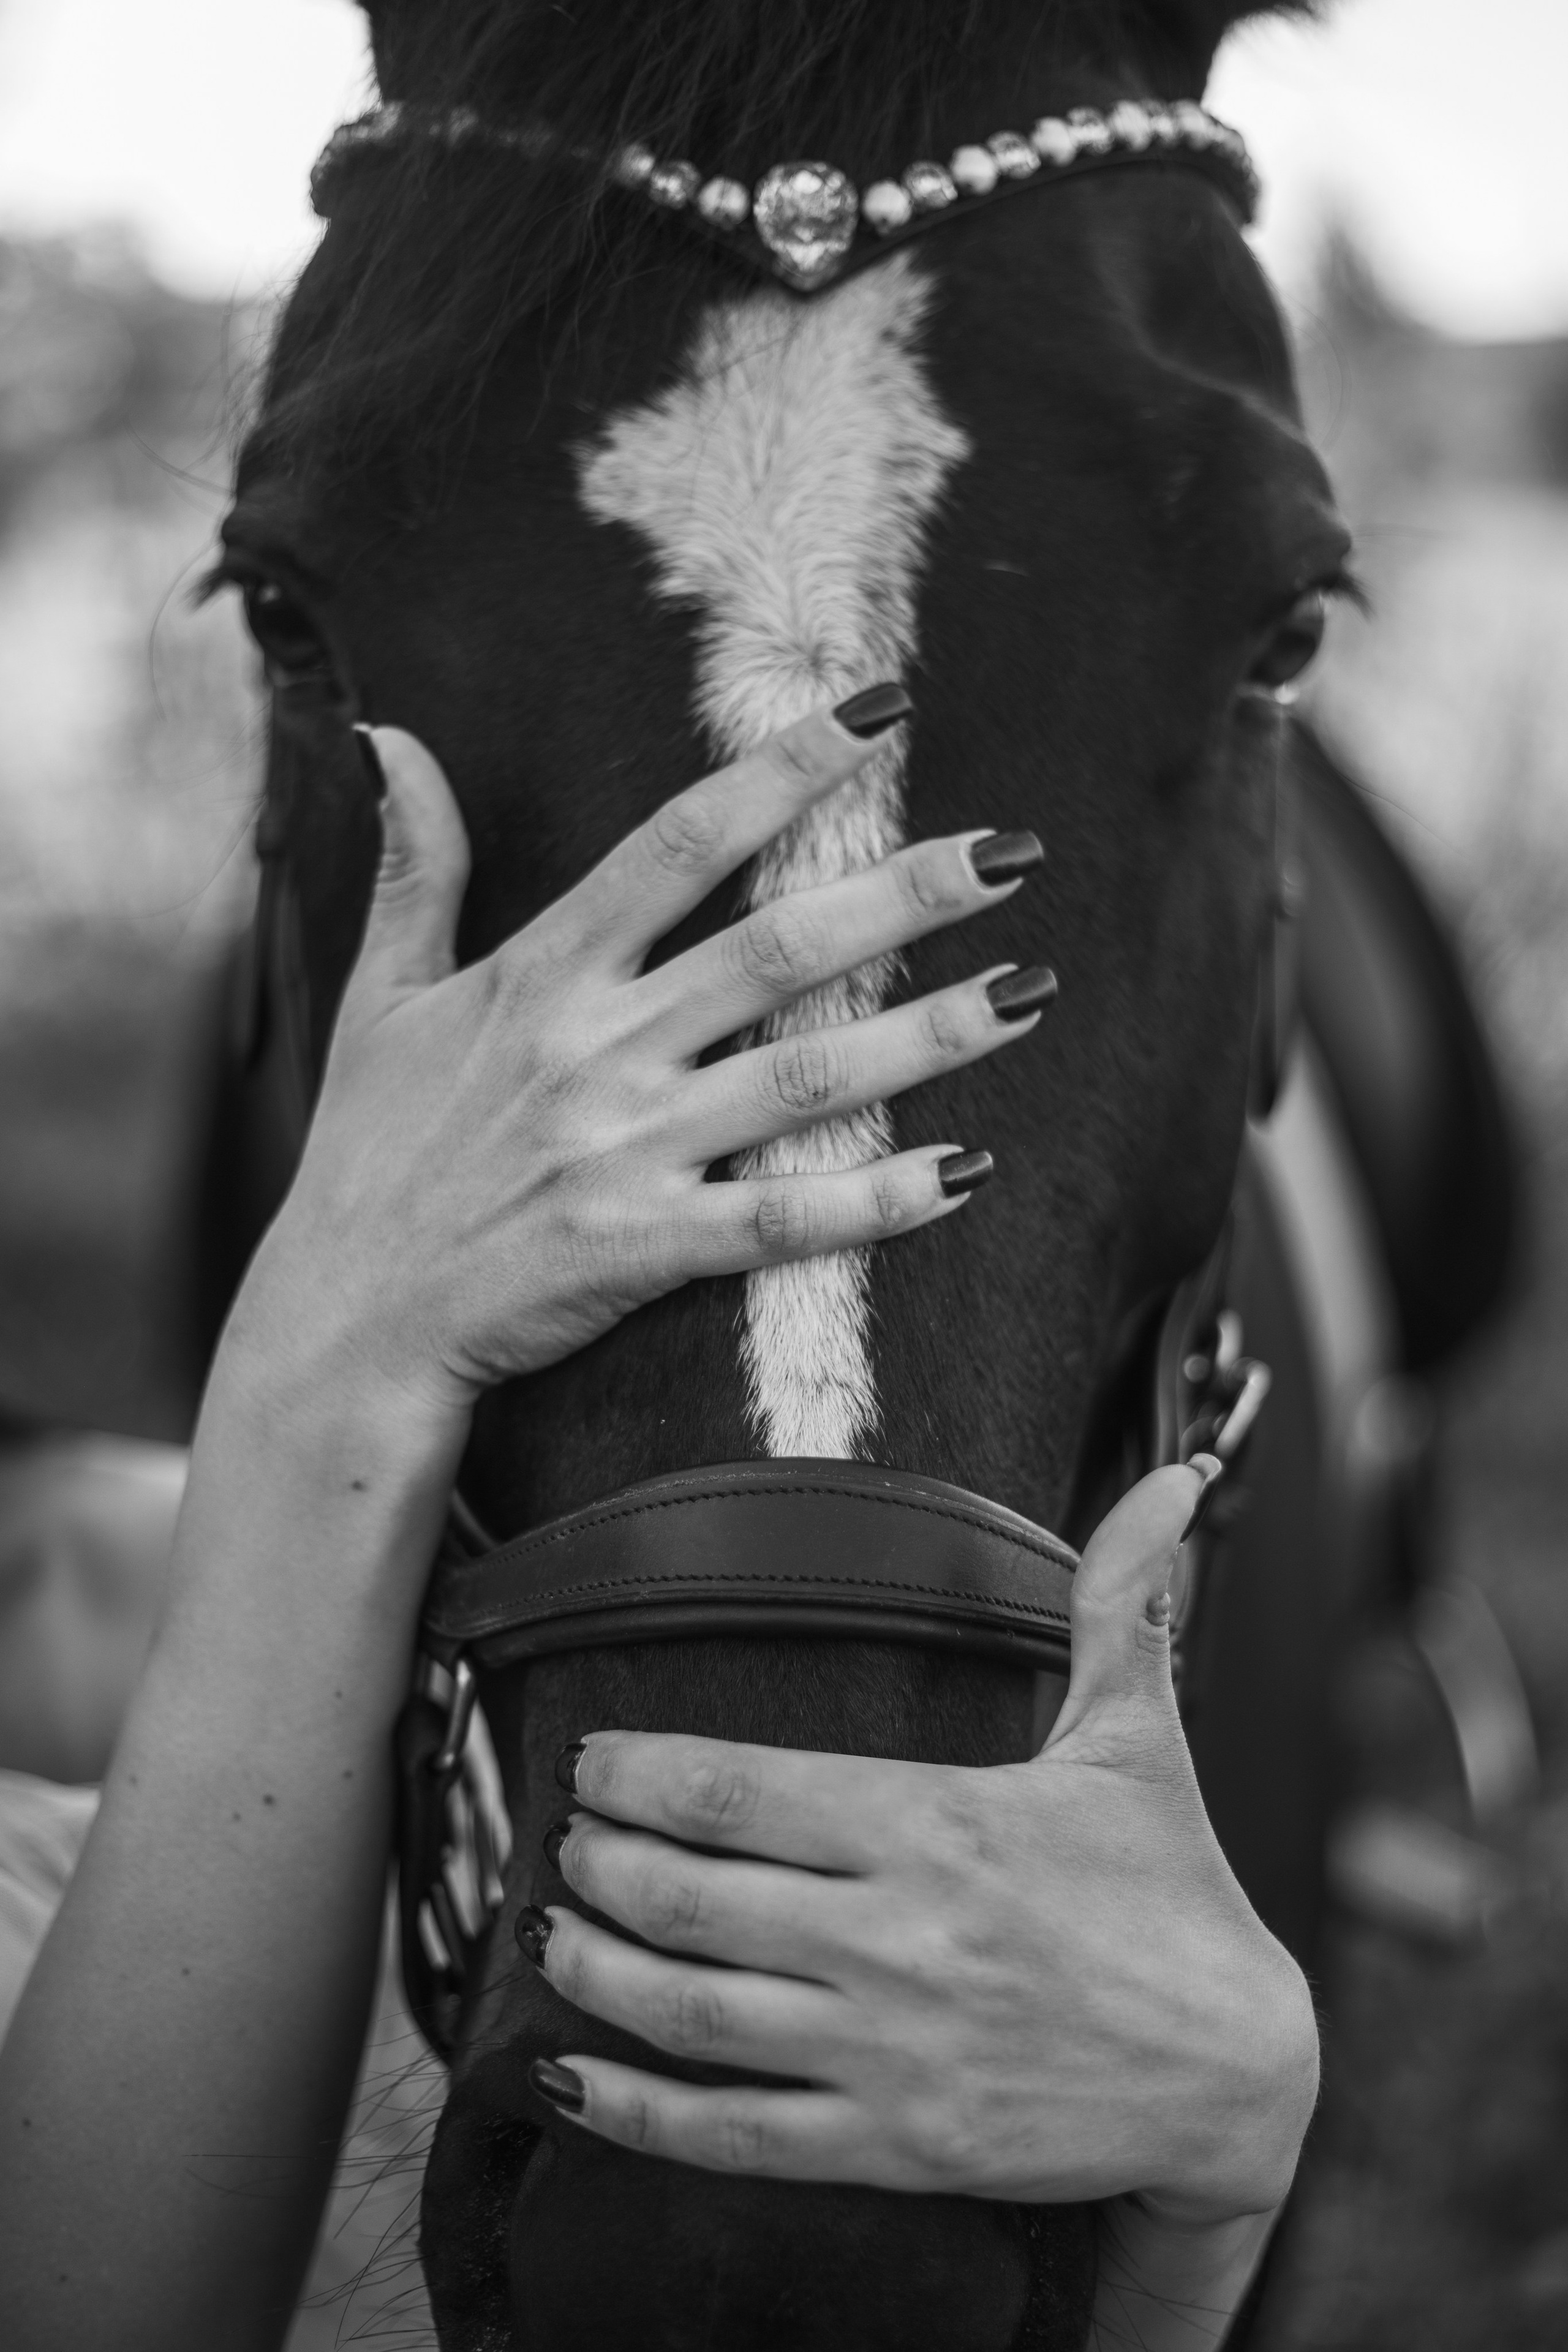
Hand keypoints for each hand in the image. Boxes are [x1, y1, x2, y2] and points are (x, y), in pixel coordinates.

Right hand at [246, 698, 1048, 1424]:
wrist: (347, 1320)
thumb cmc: (369, 1155)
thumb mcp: (376, 998)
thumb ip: (414, 868)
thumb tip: (392, 740)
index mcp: (540, 973)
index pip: (678, 843)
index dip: (782, 771)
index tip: (879, 713)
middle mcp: (594, 1048)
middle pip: (774, 951)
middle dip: (901, 897)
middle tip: (1011, 855)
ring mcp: (624, 1150)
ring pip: (803, 1080)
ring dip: (925, 1038)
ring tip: (1028, 997)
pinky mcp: (642, 1247)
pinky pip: (782, 1223)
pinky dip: (874, 1201)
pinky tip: (964, 1173)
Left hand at [521, 1466, 1318, 2229]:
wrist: (1239, 2077)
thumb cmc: (1175, 1894)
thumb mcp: (1139, 1741)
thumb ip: (1121, 1605)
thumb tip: (1171, 1480)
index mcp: (941, 1824)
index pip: (741, 1789)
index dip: (638, 1774)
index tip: (593, 1761)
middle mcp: (901, 1937)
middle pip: (691, 1895)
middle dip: (597, 1864)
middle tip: (555, 1840)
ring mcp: (892, 2051)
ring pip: (692, 2012)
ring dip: (593, 1972)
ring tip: (544, 1937)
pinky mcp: (896, 2147)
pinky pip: (735, 2136)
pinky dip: (638, 2112)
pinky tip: (571, 2082)